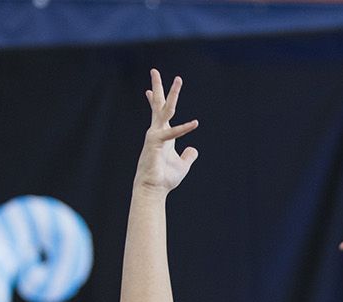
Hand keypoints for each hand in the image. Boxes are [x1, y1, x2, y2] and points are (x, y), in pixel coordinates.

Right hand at [136, 69, 199, 194]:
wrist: (153, 190)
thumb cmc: (164, 178)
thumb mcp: (182, 165)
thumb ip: (188, 156)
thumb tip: (193, 150)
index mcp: (163, 135)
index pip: (159, 114)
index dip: (154, 100)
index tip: (148, 89)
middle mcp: (157, 131)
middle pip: (157, 105)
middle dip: (157, 87)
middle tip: (154, 70)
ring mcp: (156, 135)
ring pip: (166, 110)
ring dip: (173, 94)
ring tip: (178, 80)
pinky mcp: (157, 143)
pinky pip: (173, 133)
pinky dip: (184, 129)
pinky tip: (195, 124)